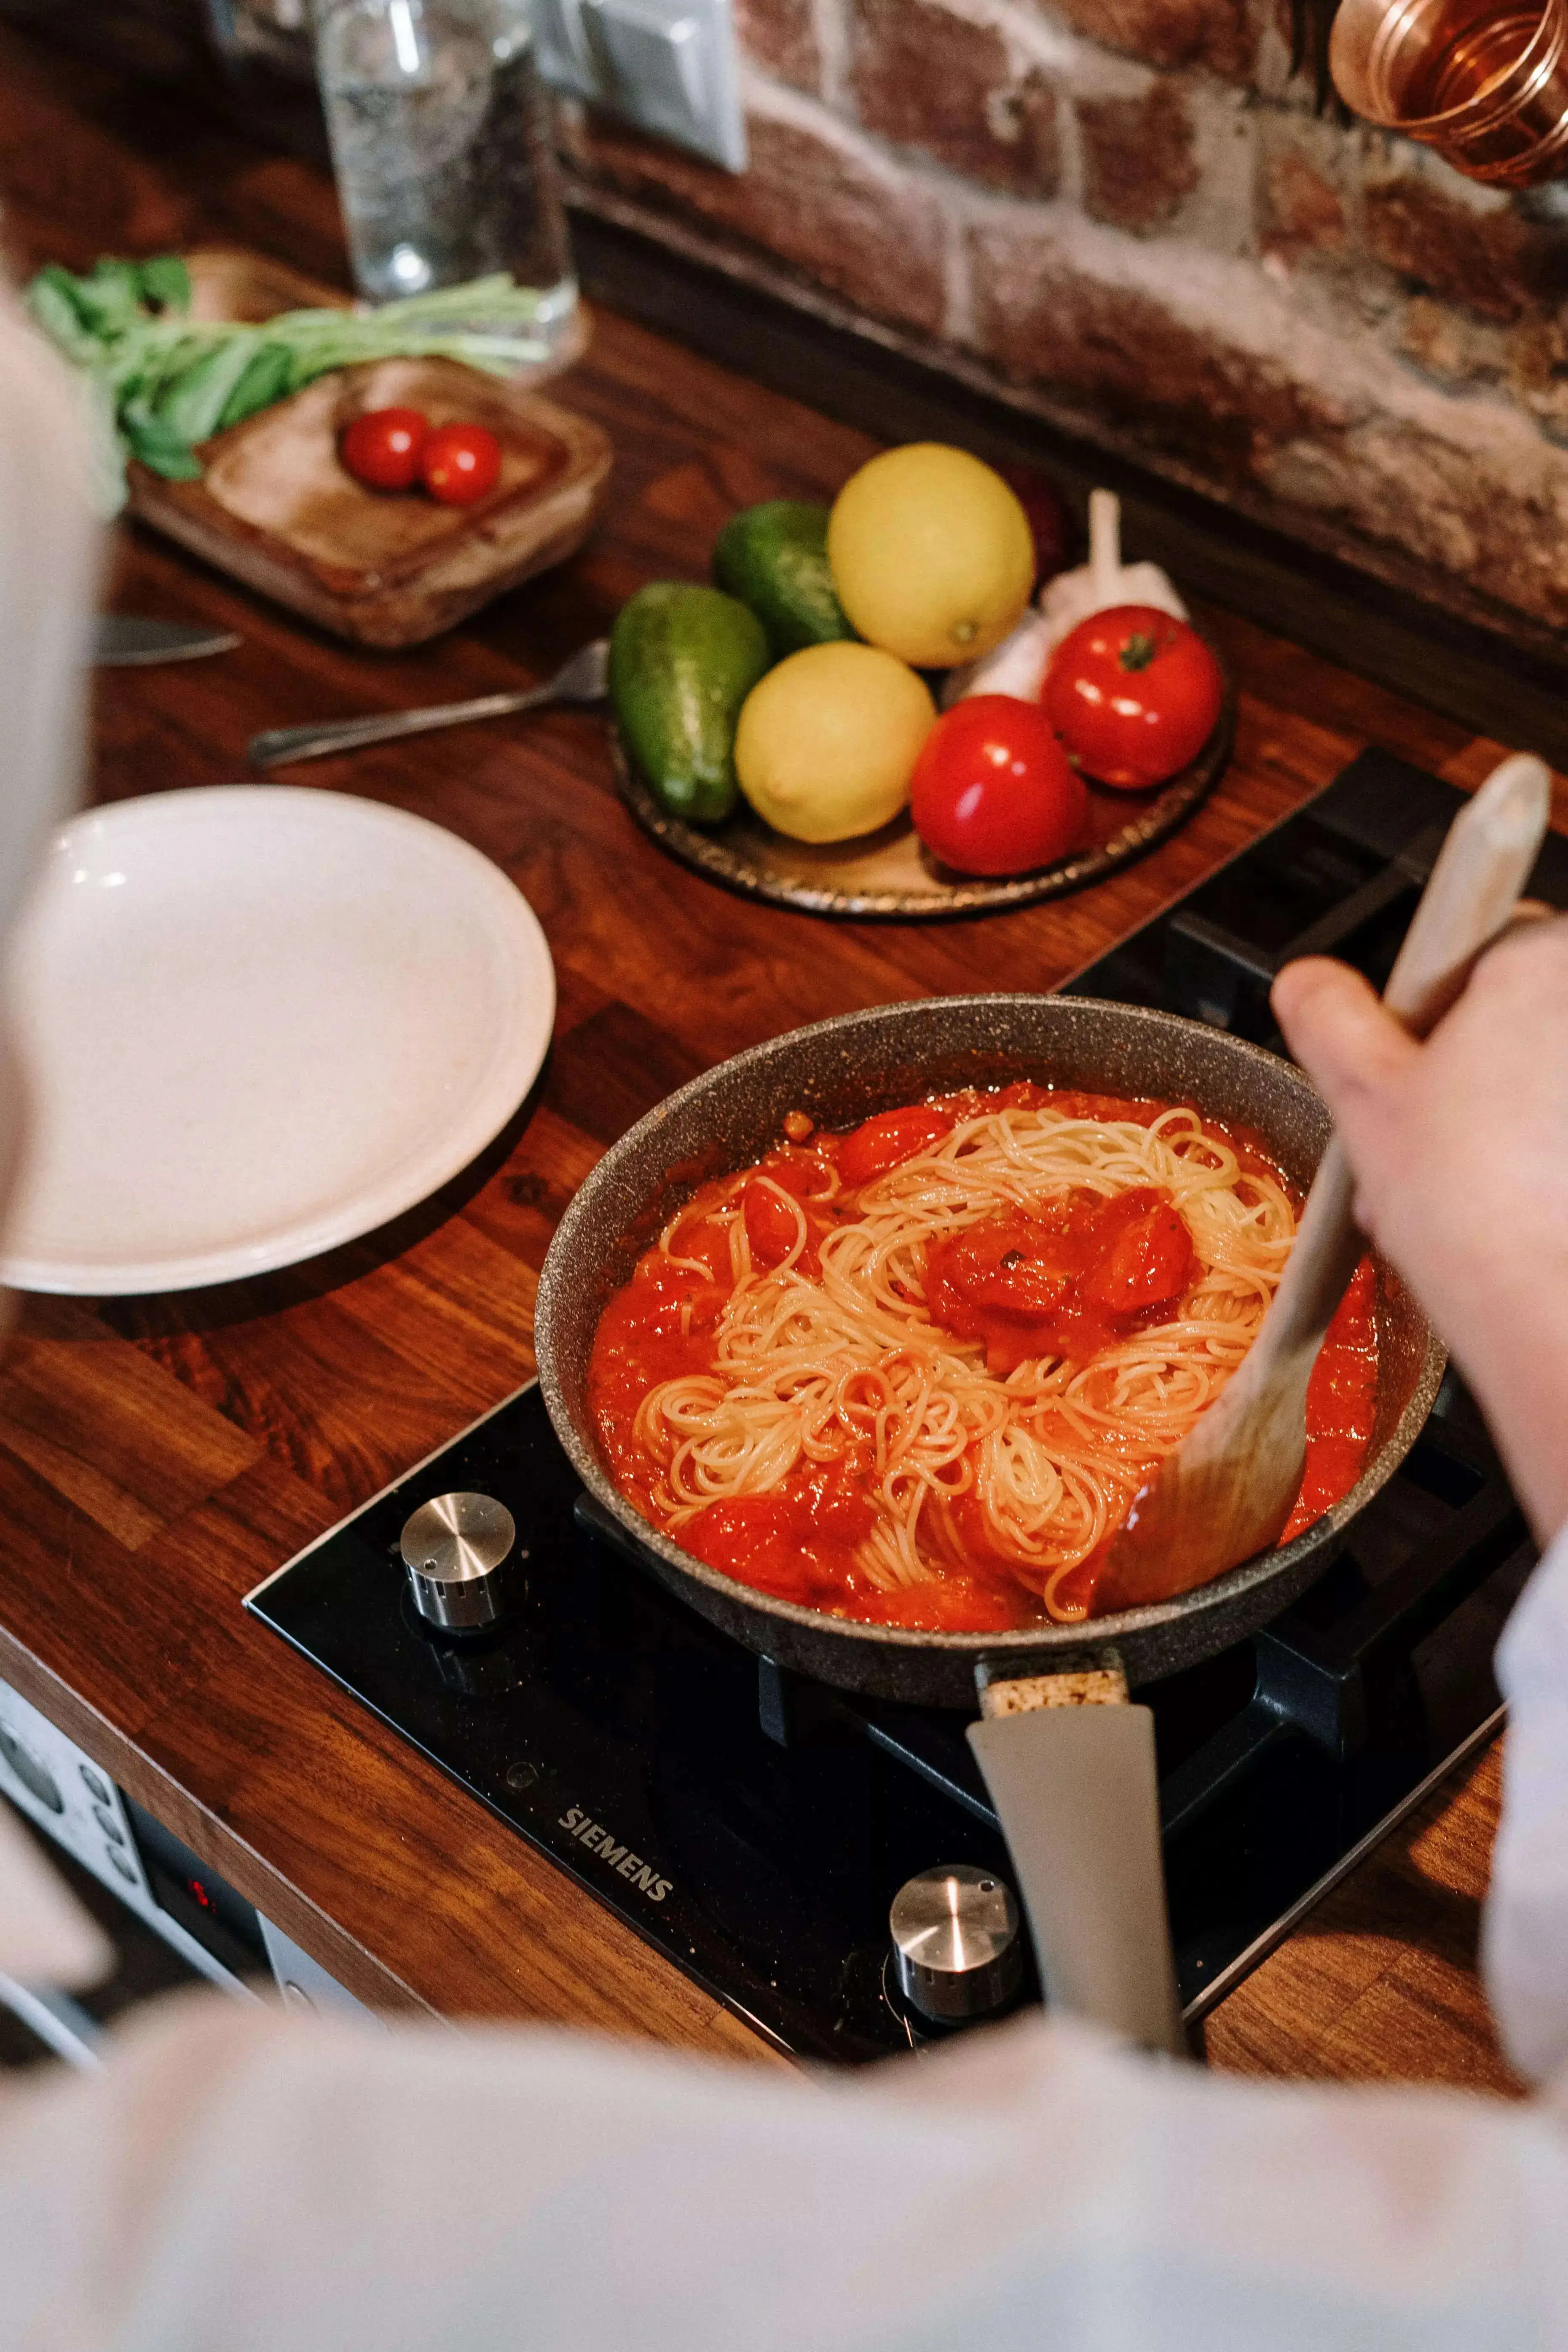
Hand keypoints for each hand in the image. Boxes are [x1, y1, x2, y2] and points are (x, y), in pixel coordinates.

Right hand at [1272, 917, 1567, 1544]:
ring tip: (1478, 1182)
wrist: (1553, 1310)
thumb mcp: (1365, 1098)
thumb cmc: (1476, 1208)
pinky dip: (1549, 1155)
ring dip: (1516, 1115)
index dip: (1435, 1013)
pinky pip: (1562, 1127)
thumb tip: (1308, 981)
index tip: (1416, 1066)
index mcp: (1536, 961)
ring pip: (1550, 1075)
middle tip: (1439, 1136)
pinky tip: (1527, 1201)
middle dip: (1480, 1068)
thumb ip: (1330, 1020)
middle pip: (1527, 1011)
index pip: (1480, 946)